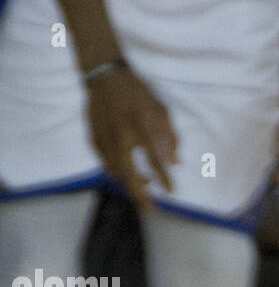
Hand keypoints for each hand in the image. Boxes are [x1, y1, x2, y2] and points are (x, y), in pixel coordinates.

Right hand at [86, 67, 177, 209]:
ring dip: (129, 185)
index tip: (171, 192)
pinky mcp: (94, 139)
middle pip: (129, 175)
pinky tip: (126, 175)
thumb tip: (176, 162)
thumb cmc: (137, 94)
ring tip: (143, 188)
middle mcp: (121, 136)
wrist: (105, 77)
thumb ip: (170, 136)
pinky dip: (116, 174)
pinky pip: (105, 164)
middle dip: (140, 195)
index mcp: (141, 127)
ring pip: (115, 172)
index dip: (164, 179)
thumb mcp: (161, 110)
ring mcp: (104, 139)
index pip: (155, 160)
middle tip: (149, 209)